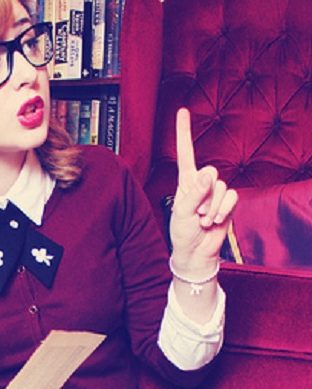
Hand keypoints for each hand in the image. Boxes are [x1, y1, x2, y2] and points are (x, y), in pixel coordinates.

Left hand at [169, 108, 237, 275]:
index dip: (184, 132)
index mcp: (185, 181)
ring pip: (222, 187)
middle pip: (211, 171)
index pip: (186, 152)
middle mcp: (202, 184)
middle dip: (204, 193)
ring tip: (202, 220)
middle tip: (196, 212)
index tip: (183, 111)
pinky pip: (232, 198)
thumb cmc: (182, 232)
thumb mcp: (181, 212)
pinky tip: (213, 221)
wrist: (196, 253)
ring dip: (212, 206)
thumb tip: (210, 174)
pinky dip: (222, 210)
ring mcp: (216, 194)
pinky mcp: (228, 204)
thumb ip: (194, 193)